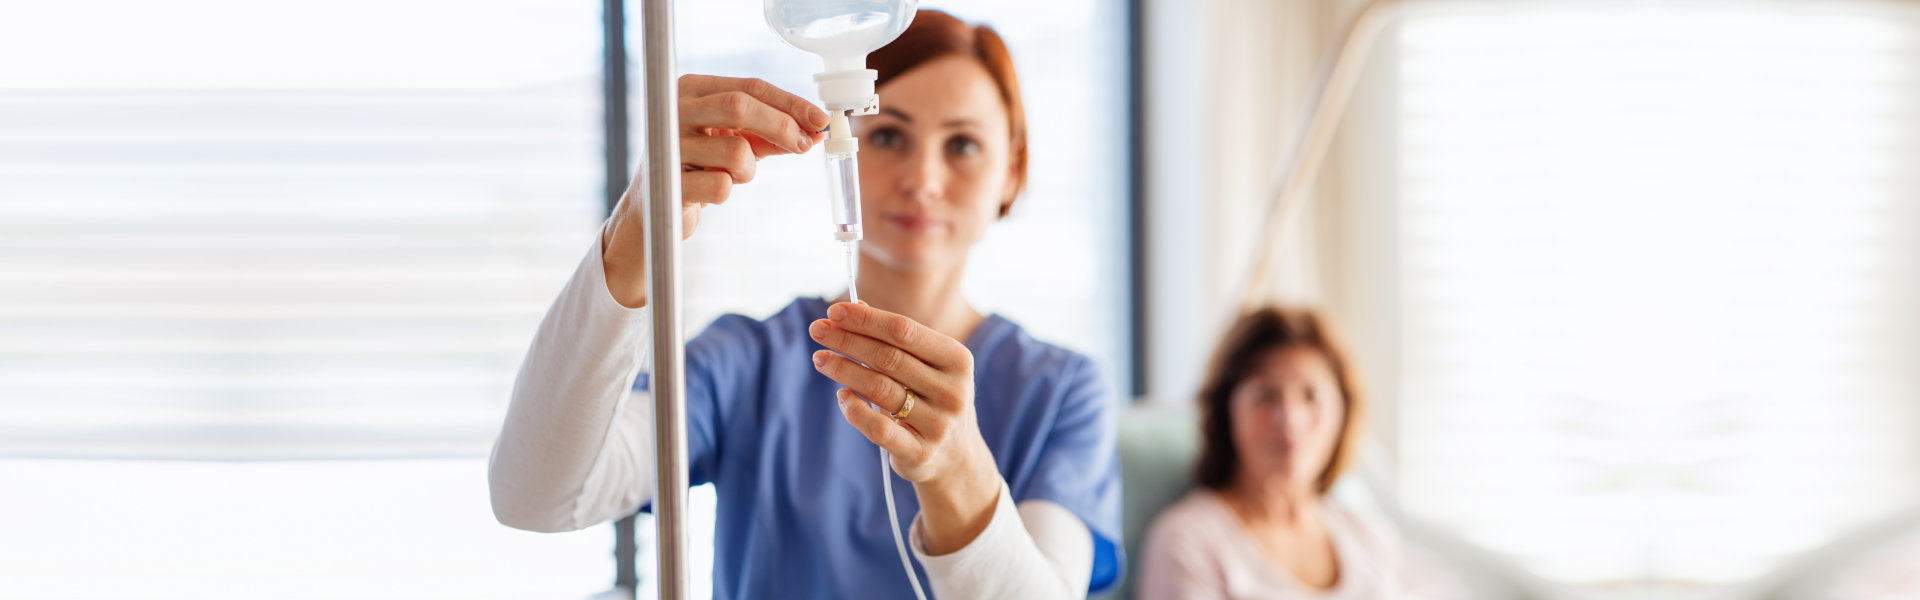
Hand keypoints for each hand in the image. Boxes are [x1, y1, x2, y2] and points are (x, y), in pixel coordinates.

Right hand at [602, 75, 829, 307]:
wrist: (652, 209)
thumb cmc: (698, 166)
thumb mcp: (734, 141)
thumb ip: (770, 132)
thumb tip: (814, 129)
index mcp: (691, 90)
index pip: (749, 87)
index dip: (790, 102)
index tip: (820, 119)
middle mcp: (674, 110)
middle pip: (741, 106)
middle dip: (782, 126)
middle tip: (805, 145)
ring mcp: (668, 146)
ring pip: (737, 151)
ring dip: (749, 170)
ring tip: (732, 175)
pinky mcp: (668, 183)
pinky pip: (723, 186)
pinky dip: (727, 191)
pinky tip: (709, 191)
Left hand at [808, 302, 1002, 553]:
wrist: (956, 458)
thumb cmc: (932, 399)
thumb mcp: (924, 366)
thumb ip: (894, 339)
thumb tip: (855, 307)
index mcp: (957, 360)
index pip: (904, 330)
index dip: (866, 319)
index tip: (834, 311)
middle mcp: (952, 391)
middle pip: (888, 357)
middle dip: (847, 340)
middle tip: (816, 330)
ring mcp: (938, 424)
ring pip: (879, 389)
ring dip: (843, 370)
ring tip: (820, 359)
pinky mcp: (920, 453)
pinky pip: (878, 428)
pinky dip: (854, 409)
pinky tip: (841, 396)